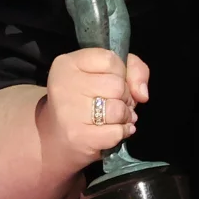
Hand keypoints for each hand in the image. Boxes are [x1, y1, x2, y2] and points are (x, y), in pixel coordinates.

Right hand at [37, 49, 149, 172]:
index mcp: (68, 63)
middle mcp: (64, 84)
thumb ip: (132, 69)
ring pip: (118, 110)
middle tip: (114, 103)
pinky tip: (113, 131)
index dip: (121, 73)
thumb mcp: (103, 73)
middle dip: (124, 97)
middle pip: (117, 86)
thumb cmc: (84, 101)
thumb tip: (142, 93)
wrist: (56, 139)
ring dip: (124, 116)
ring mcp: (69, 112)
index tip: (112, 82)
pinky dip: (121, 133)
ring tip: (114, 118)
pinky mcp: (77, 136)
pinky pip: (116, 132)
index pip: (111, 60)